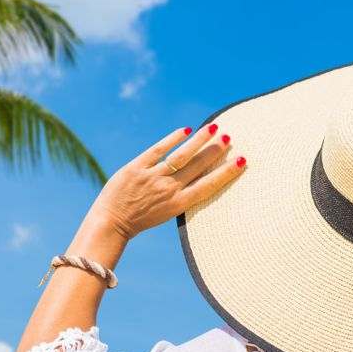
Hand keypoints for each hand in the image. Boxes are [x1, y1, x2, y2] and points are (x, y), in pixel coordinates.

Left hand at [81, 123, 247, 243]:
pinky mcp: (136, 168)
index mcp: (178, 204)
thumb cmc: (140, 218)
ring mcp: (152, 178)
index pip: (208, 186)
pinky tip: (186, 130)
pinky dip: (173, 139)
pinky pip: (158, 150)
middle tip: (229, 137)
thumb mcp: (165, 211)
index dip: (226, 173)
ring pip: (181, 156)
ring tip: (213, 128)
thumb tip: (196, 173)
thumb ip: (180, 194)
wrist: (111, 223)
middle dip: (215, 151)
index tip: (242, 161)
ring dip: (199, 140)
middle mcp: (168, 190)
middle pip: (197, 166)